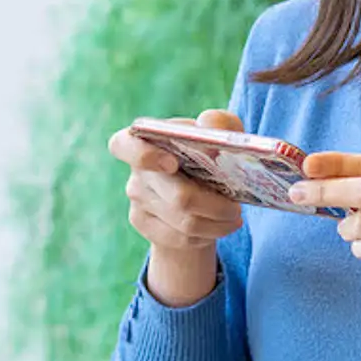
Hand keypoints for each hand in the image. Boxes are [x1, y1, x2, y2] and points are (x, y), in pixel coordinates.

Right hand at [108, 109, 246, 305]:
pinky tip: (217, 226)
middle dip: (216, 206)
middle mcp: (136, 171)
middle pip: (178, 197)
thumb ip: (219, 123)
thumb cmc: (207, 153)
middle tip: (236, 207)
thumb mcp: (219, 134)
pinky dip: (207, 235)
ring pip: (185, 222)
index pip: (123, 145)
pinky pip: (181, 238)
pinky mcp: (143, 223)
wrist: (196, 189)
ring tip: (233, 216)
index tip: (172, 163)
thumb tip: (209, 125)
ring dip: (218, 223)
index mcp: (145, 139)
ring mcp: (136, 200)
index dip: (142, 155)